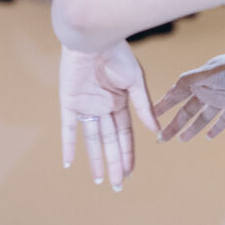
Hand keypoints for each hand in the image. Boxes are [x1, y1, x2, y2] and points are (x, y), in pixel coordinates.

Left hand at [59, 42, 162, 191]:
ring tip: (100, 180)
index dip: (127, 153)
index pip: (124, 134)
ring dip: (95, 159)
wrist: (93, 38)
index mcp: (120, 101)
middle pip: (109, 140)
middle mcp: (103, 106)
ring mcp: (86, 104)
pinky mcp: (69, 101)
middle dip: (114, 162)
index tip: (129, 173)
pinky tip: (68, 162)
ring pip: (91, 138)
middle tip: (117, 186)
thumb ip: (143, 106)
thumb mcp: (135, 81)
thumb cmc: (117, 54)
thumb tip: (156, 131)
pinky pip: (67, 127)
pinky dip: (68, 144)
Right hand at [153, 44, 224, 140]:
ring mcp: (221, 99)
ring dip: (191, 128)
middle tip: (161, 138)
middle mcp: (207, 90)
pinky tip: (207, 137)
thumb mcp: (210, 72)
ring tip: (181, 140)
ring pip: (202, 117)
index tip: (150, 116)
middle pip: (187, 110)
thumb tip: (172, 87)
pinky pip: (223, 120)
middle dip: (174, 124)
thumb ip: (191, 80)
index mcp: (197, 80)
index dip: (163, 106)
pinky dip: (215, 129)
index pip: (176, 95)